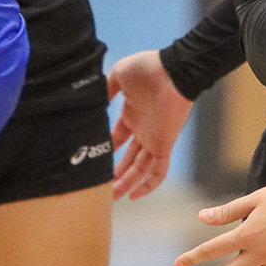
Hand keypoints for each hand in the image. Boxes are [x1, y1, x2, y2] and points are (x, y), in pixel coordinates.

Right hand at [108, 50, 193, 200]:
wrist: (174, 70)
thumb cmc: (149, 69)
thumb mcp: (119, 76)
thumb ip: (106, 90)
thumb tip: (94, 103)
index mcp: (132, 115)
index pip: (117, 139)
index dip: (106, 150)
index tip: (91, 161)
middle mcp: (143, 130)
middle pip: (129, 159)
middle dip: (117, 174)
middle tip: (103, 188)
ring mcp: (154, 139)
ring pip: (140, 168)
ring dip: (127, 183)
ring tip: (113, 196)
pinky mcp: (164, 144)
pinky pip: (158, 170)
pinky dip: (149, 183)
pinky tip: (135, 194)